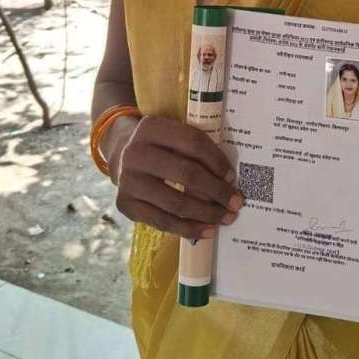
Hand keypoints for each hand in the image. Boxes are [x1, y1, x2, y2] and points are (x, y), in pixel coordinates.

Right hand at [113, 115, 243, 239]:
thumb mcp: (172, 135)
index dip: (216, 160)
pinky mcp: (125, 204)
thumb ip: (195, 148)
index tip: (232, 177)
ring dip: (206, 213)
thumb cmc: (159, 146)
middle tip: (236, 202)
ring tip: (226, 218)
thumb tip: (228, 180)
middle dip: (216, 191)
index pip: (192, 143)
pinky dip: (188, 229)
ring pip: (176, 202)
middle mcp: (135, 153)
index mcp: (151, 128)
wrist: (121, 157)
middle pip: (186, 174)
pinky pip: (162, 221)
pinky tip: (207, 231)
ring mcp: (128, 180)